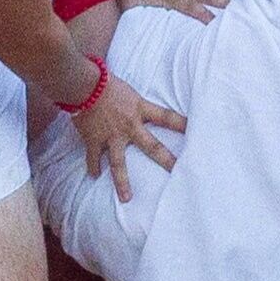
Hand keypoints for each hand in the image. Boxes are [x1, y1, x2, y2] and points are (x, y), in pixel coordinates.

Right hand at [72, 70, 182, 203]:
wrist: (83, 84)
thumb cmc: (104, 82)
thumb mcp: (128, 90)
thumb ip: (135, 102)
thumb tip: (138, 105)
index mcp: (139, 109)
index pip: (167, 117)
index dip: (182, 124)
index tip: (196, 132)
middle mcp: (129, 126)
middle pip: (152, 147)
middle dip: (166, 160)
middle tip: (178, 172)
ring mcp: (111, 136)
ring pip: (118, 163)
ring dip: (122, 182)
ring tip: (127, 198)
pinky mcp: (93, 139)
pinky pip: (93, 157)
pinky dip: (93, 167)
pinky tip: (94, 176)